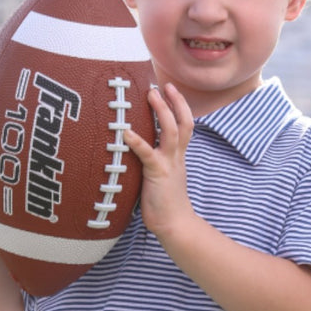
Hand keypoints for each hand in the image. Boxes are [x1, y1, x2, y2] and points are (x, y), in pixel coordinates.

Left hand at [125, 82, 196, 239]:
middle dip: (175, 102)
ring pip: (172, 132)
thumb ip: (153, 161)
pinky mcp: (157, 174)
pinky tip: (125, 132)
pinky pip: (148, 154)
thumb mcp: (161, 176)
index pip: (185, 125)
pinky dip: (137, 141)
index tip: (170, 90)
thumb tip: (135, 149)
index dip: (180, 106)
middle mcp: (176, 156)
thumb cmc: (164, 203)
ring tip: (151, 95)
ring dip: (162, 111)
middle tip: (163, 85)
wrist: (175, 225)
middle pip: (183, 123)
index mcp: (178, 156)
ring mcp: (169, 164)